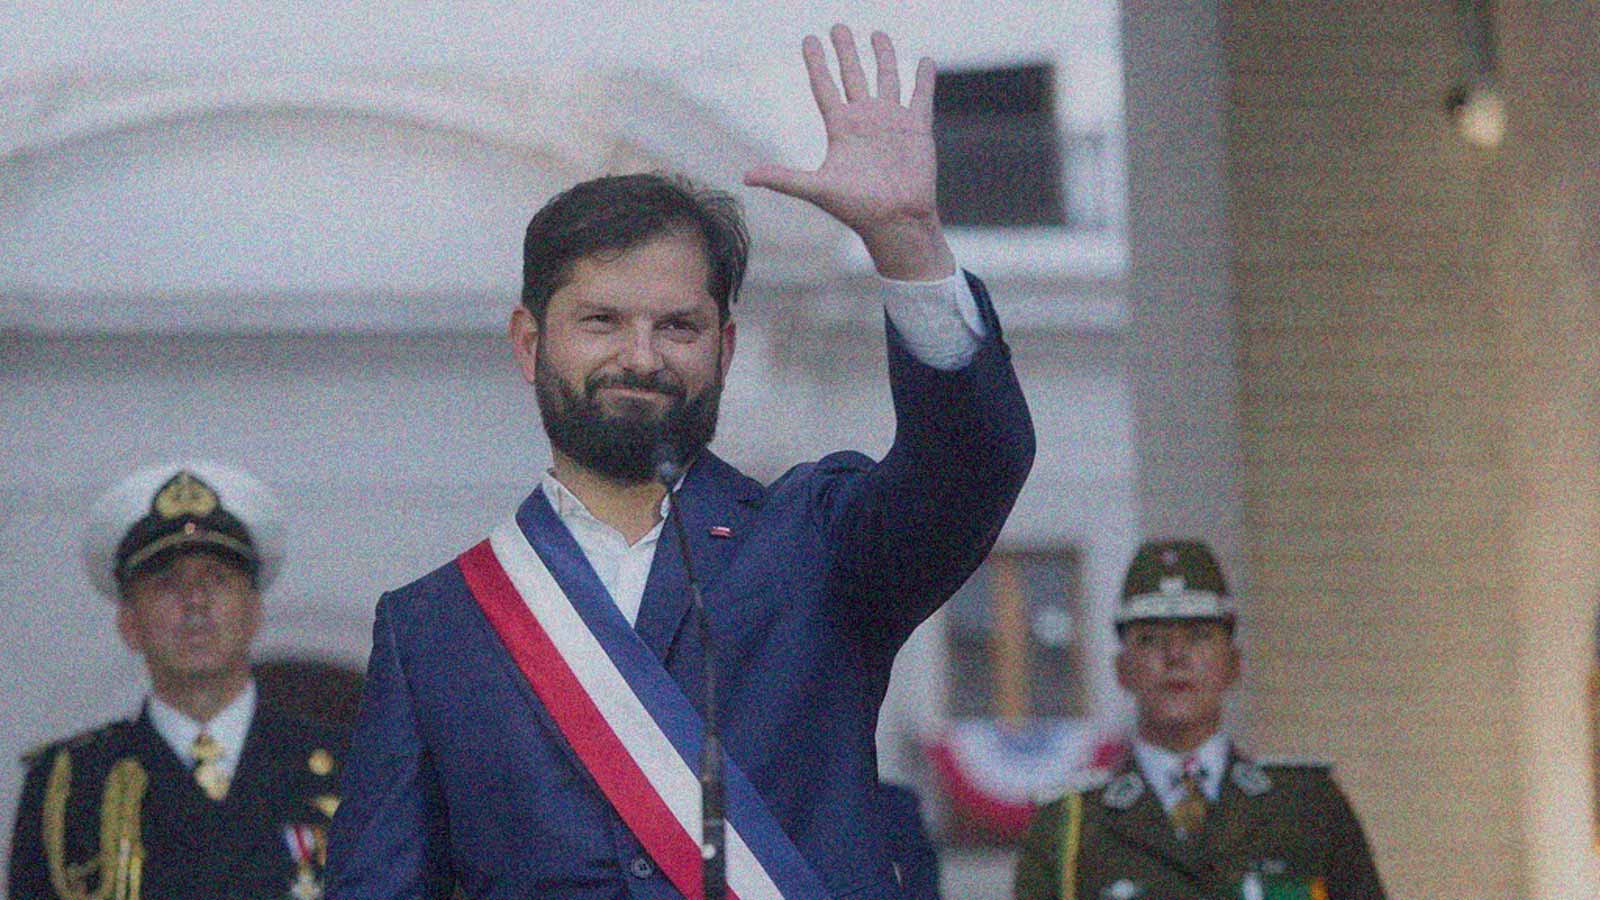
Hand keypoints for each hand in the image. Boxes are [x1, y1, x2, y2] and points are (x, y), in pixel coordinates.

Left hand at [745, 26, 955, 281]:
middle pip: (852, 75)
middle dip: (845, 51)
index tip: (809, 40)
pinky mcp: (916, 128)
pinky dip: (923, 78)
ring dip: (882, 56)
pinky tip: (924, 61)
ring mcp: (891, 121)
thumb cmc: (856, 209)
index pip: (825, 85)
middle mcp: (865, 119)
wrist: (895, 220)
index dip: (817, 62)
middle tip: (837, 27)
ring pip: (886, 78)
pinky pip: (920, 96)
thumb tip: (745, 177)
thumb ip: (783, 178)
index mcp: (841, 127)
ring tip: (877, 34)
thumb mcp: (816, 189)